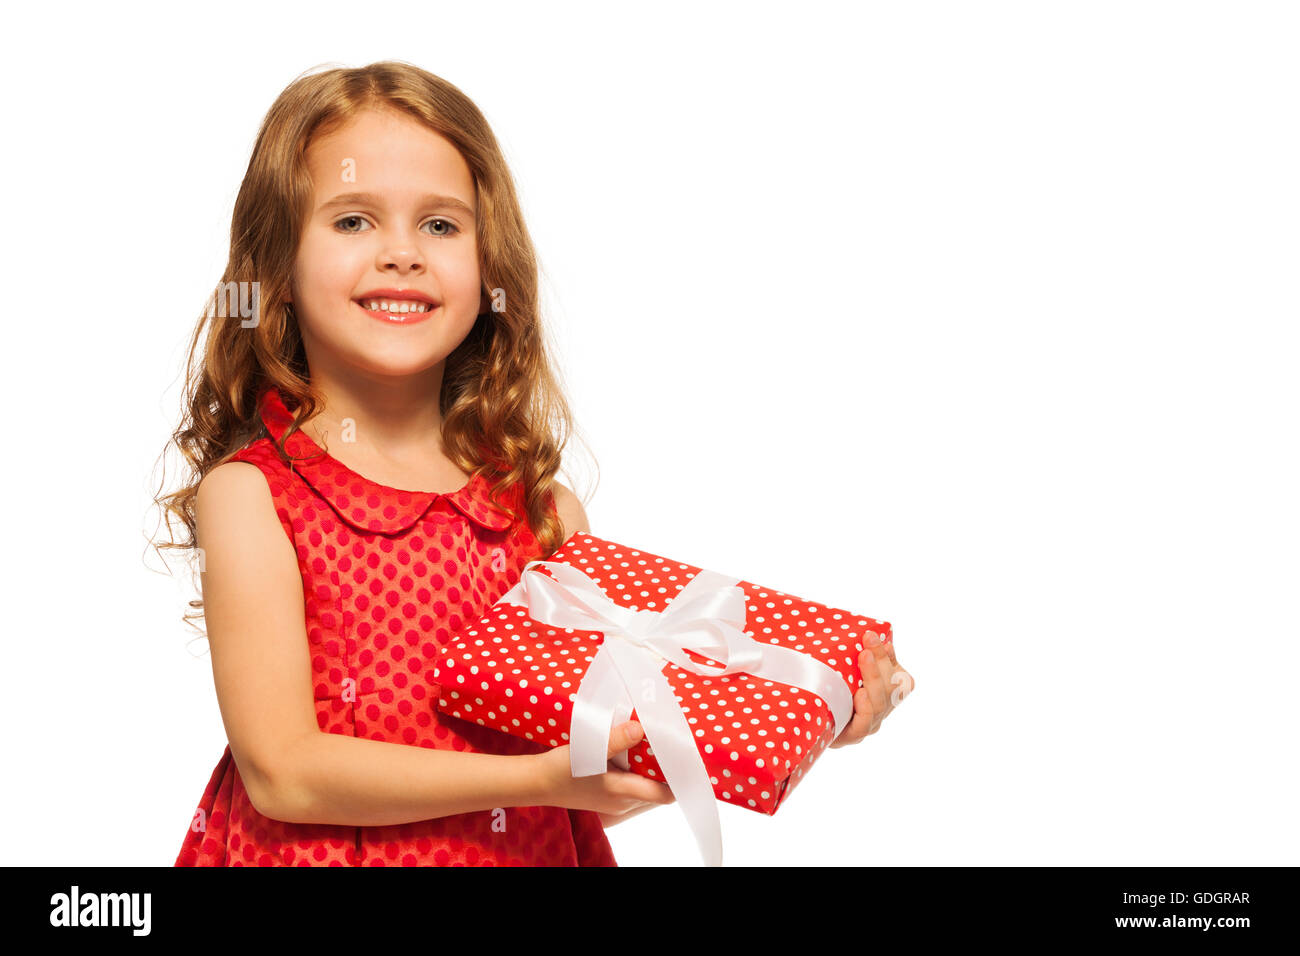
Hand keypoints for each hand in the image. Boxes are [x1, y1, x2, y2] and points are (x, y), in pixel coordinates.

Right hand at [532, 720, 675, 822]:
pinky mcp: (608, 798)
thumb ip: (616, 739)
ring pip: (648, 790)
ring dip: (656, 773)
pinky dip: (642, 774)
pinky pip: (635, 789)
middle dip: (670, 772)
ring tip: (661, 747)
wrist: (536, 783)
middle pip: (659, 792)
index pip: (665, 794)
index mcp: (622, 793)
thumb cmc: (561, 769)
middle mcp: (623, 803)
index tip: (689, 758)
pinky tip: (638, 754)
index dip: (681, 779)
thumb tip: (642, 728)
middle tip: (677, 746)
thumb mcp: (588, 750)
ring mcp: (616, 803)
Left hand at [830, 632, 914, 748]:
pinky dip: (865, 707)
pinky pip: (864, 724)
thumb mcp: (841, 669)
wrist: (805, 722)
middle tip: (868, 638)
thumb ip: (859, 654)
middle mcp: (880, 710)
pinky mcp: (851, 736)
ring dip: (874, 676)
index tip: (874, 636)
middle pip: (892, 687)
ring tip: (864, 656)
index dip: (890, 658)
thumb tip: (871, 632)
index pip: (902, 679)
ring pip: (880, 703)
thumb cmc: (825, 690)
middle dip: (881, 659)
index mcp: (884, 693)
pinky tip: (860, 693)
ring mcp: (868, 725)